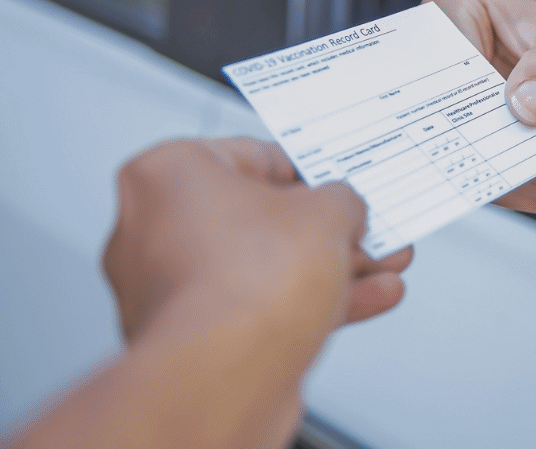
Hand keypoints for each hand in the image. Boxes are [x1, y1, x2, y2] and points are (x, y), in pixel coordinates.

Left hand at [104, 137, 412, 347]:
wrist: (225, 377)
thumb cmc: (245, 284)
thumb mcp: (328, 211)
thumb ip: (341, 200)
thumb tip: (344, 209)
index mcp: (168, 174)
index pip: (254, 156)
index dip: (311, 170)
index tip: (339, 181)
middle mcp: (154, 228)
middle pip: (262, 218)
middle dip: (326, 229)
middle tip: (364, 228)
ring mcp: (169, 288)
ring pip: (264, 267)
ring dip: (327, 268)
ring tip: (381, 268)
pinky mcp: (189, 338)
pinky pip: (258, 308)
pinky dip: (308, 304)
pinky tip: (363, 300)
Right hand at [424, 0, 535, 213]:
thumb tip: (524, 104)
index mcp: (454, 16)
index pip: (443, 67)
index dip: (465, 103)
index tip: (513, 126)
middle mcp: (448, 74)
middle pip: (457, 125)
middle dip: (511, 166)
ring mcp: (467, 120)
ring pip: (485, 167)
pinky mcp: (489, 155)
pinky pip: (512, 184)